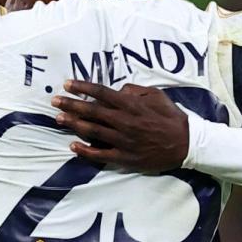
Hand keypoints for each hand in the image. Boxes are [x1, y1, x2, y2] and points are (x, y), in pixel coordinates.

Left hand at [51, 81, 188, 171]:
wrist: (186, 144)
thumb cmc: (171, 117)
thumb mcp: (157, 96)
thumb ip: (135, 91)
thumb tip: (118, 90)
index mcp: (131, 105)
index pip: (101, 93)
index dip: (82, 88)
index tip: (67, 84)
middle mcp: (124, 122)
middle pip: (92, 111)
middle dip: (71, 105)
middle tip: (55, 101)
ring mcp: (123, 141)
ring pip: (92, 131)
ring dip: (73, 124)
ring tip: (59, 119)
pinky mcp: (125, 157)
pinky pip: (100, 154)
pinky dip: (85, 150)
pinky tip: (73, 145)